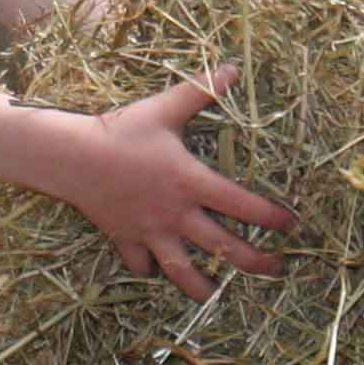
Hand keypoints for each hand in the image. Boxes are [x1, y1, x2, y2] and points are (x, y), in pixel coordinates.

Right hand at [52, 64, 293, 302]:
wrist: (72, 157)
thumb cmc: (121, 131)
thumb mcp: (165, 107)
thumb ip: (202, 89)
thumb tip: (234, 68)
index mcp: (192, 182)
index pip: (244, 206)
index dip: (272, 218)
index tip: (292, 226)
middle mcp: (176, 214)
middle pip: (223, 248)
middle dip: (254, 262)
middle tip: (275, 270)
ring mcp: (150, 231)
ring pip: (182, 270)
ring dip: (201, 286)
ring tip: (216, 295)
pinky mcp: (125, 238)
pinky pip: (140, 263)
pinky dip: (149, 268)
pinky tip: (156, 269)